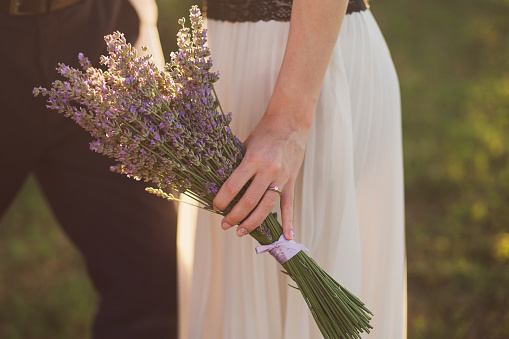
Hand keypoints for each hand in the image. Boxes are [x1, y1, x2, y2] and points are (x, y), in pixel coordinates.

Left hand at [213, 105, 310, 239]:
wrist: (290, 123)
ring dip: (253, 222)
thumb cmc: (263, 133)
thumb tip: (222, 186)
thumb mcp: (246, 145)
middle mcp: (268, 170)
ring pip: (267, 207)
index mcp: (254, 159)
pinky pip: (289, 205)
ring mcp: (281, 177)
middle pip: (249, 201)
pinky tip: (287, 237)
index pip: (234, 185)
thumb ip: (237, 165)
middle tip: (224, 224)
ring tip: (241, 231)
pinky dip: (288, 222)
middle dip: (234, 216)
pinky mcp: (291, 181)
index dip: (222, 199)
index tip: (215, 206)